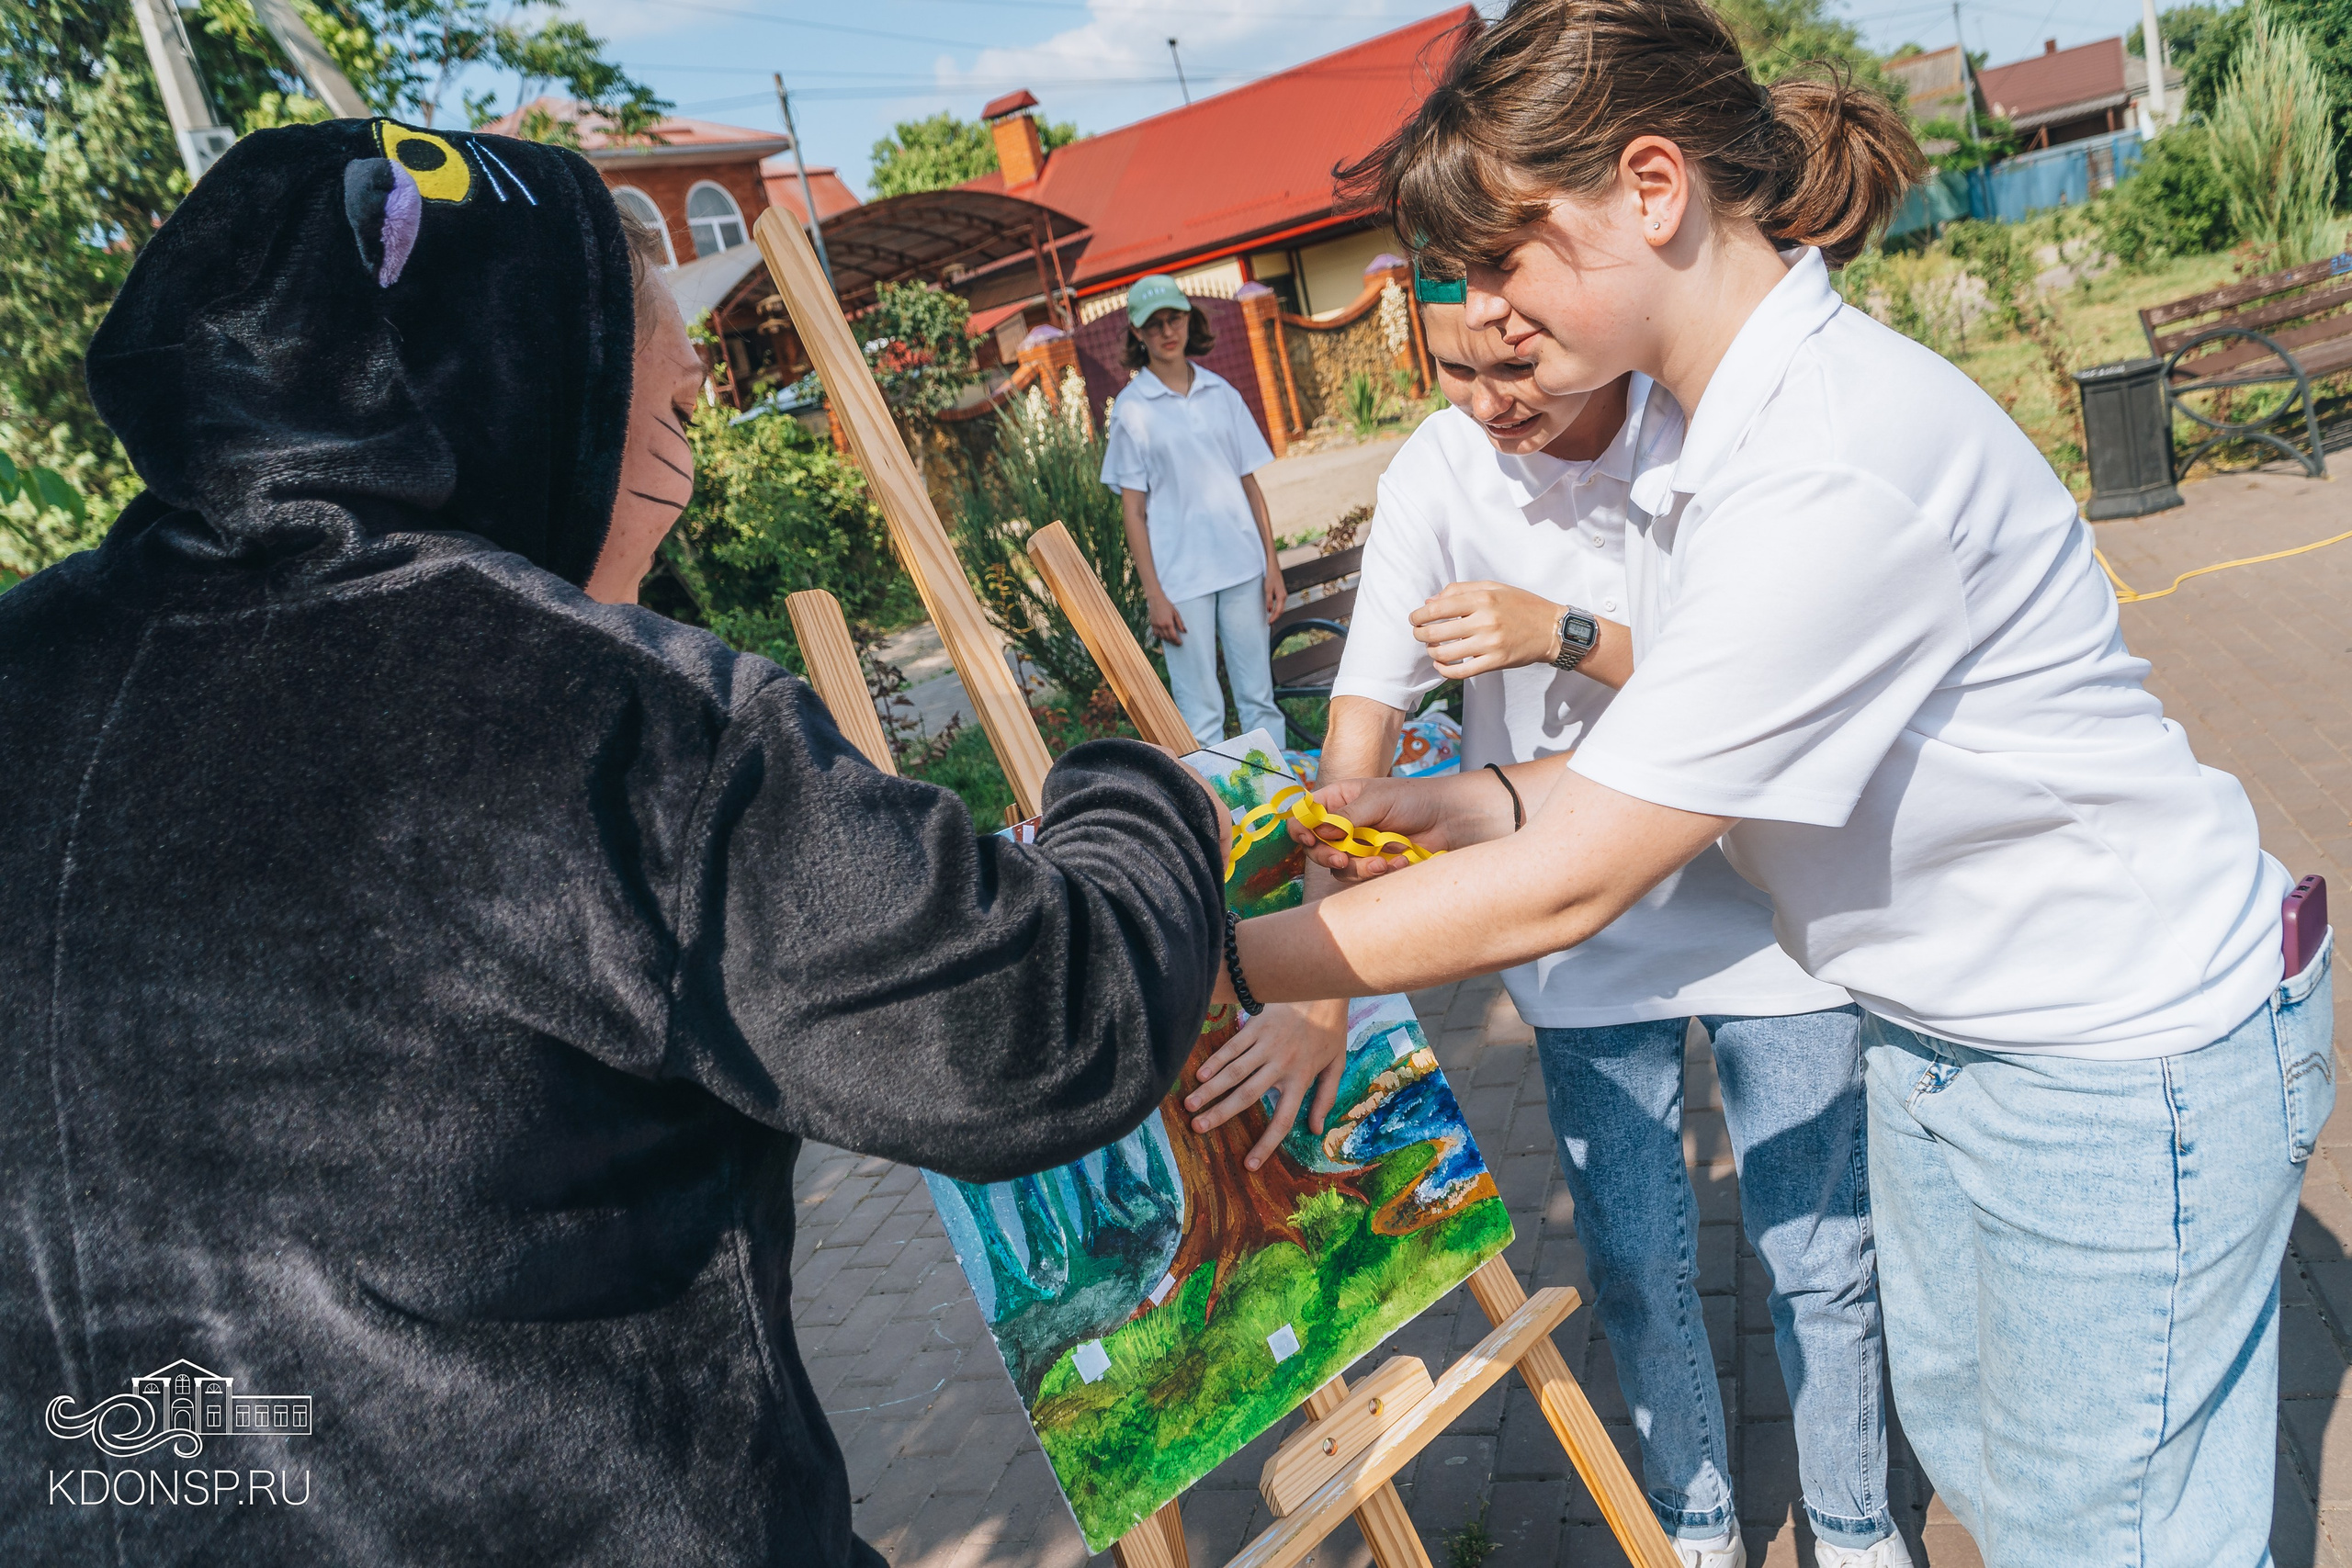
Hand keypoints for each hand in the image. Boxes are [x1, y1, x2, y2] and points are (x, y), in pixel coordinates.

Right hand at [1149, 593, 1185, 644]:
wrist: (1156, 600)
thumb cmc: (1167, 605)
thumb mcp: (1176, 613)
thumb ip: (1180, 623)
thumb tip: (1184, 631)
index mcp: (1168, 623)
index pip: (1173, 636)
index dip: (1177, 641)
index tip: (1180, 643)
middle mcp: (1161, 626)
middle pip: (1168, 638)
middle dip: (1173, 642)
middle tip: (1177, 643)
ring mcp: (1156, 626)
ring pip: (1162, 637)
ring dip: (1167, 640)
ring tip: (1172, 640)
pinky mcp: (1152, 624)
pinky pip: (1156, 634)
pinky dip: (1160, 637)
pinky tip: (1164, 636)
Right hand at [1184, 999, 1349, 1169]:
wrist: (1323, 987)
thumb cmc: (1330, 1028)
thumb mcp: (1336, 1065)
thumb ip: (1326, 1098)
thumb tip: (1316, 1130)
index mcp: (1302, 1078)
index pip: (1282, 1119)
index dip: (1266, 1144)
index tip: (1249, 1164)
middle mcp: (1281, 1065)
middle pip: (1246, 1095)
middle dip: (1219, 1113)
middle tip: (1197, 1127)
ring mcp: (1266, 1045)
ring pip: (1233, 1072)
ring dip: (1209, 1089)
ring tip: (1190, 1104)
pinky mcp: (1256, 1026)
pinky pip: (1232, 1047)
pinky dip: (1215, 1061)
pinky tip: (1200, 1074)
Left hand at [1264, 570, 1286, 624]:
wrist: (1273, 568)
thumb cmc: (1271, 577)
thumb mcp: (1268, 589)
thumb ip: (1269, 600)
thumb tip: (1269, 610)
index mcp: (1281, 596)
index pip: (1278, 611)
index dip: (1274, 618)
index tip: (1269, 623)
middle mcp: (1284, 596)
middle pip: (1281, 611)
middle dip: (1275, 618)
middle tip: (1269, 623)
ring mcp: (1283, 595)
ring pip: (1281, 607)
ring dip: (1276, 614)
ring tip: (1270, 618)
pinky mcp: (1281, 593)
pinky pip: (1280, 604)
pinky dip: (1276, 609)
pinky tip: (1272, 610)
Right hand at [1285, 773, 1498, 880]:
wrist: (1449, 819)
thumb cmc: (1414, 799)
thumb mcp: (1377, 800)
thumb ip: (1347, 816)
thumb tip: (1320, 831)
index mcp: (1338, 800)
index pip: (1306, 815)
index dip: (1301, 829)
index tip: (1310, 840)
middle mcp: (1343, 825)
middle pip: (1316, 848)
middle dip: (1327, 856)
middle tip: (1342, 860)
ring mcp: (1358, 846)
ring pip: (1339, 868)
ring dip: (1358, 868)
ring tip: (1382, 862)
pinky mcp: (1373, 865)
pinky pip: (1362, 877)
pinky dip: (1378, 873)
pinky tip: (1399, 861)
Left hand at [1409, 581, 1561, 677]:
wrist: (1551, 628)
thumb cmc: (1521, 605)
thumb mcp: (1493, 588)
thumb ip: (1460, 590)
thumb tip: (1430, 602)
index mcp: (1483, 599)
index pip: (1438, 609)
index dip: (1419, 615)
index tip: (1414, 619)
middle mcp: (1485, 621)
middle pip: (1437, 632)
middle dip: (1421, 635)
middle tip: (1419, 635)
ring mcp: (1490, 643)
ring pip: (1446, 654)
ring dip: (1432, 652)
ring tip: (1432, 648)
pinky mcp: (1496, 662)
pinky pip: (1461, 672)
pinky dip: (1445, 671)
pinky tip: (1441, 665)